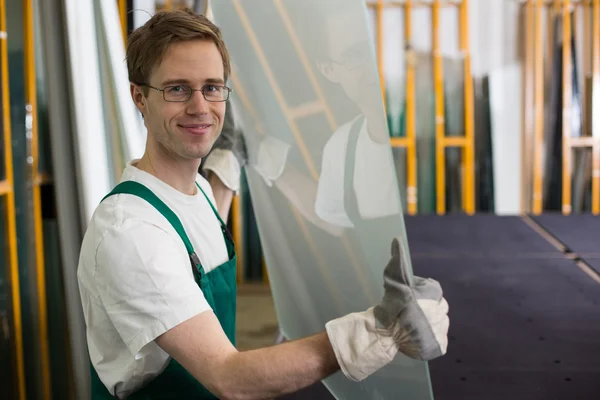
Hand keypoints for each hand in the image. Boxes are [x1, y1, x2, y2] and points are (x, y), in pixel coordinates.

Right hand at [325, 237, 449, 381]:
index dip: (416, 292)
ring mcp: (442, 328)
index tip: (405, 297)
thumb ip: (398, 259)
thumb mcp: (394, 278)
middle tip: (407, 312)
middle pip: (434, 306)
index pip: (429, 288)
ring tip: (410, 326)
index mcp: (435, 292)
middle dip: (423, 307)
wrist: (390, 333)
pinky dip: (426, 338)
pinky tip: (415, 336)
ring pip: (436, 323)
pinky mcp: (440, 345)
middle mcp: (443, 309)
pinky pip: (435, 339)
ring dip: (426, 323)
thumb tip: (396, 239)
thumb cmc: (393, 303)